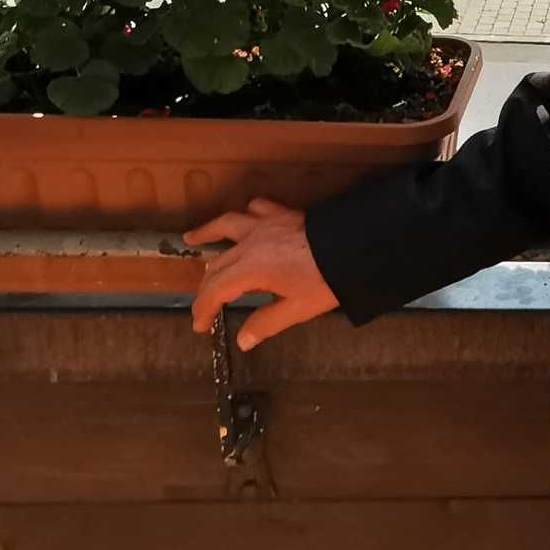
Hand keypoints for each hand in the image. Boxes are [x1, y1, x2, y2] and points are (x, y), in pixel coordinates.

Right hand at [187, 198, 338, 349]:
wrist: (356, 246)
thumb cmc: (327, 280)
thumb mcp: (297, 309)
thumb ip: (266, 323)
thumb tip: (243, 340)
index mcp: (251, 268)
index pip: (215, 290)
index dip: (203, 309)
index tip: (200, 325)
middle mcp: (251, 242)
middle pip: (217, 264)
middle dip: (206, 285)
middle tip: (202, 303)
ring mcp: (265, 224)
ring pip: (227, 225)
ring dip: (208, 232)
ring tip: (193, 238)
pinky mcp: (282, 214)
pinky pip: (256, 209)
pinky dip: (245, 215)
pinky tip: (244, 219)